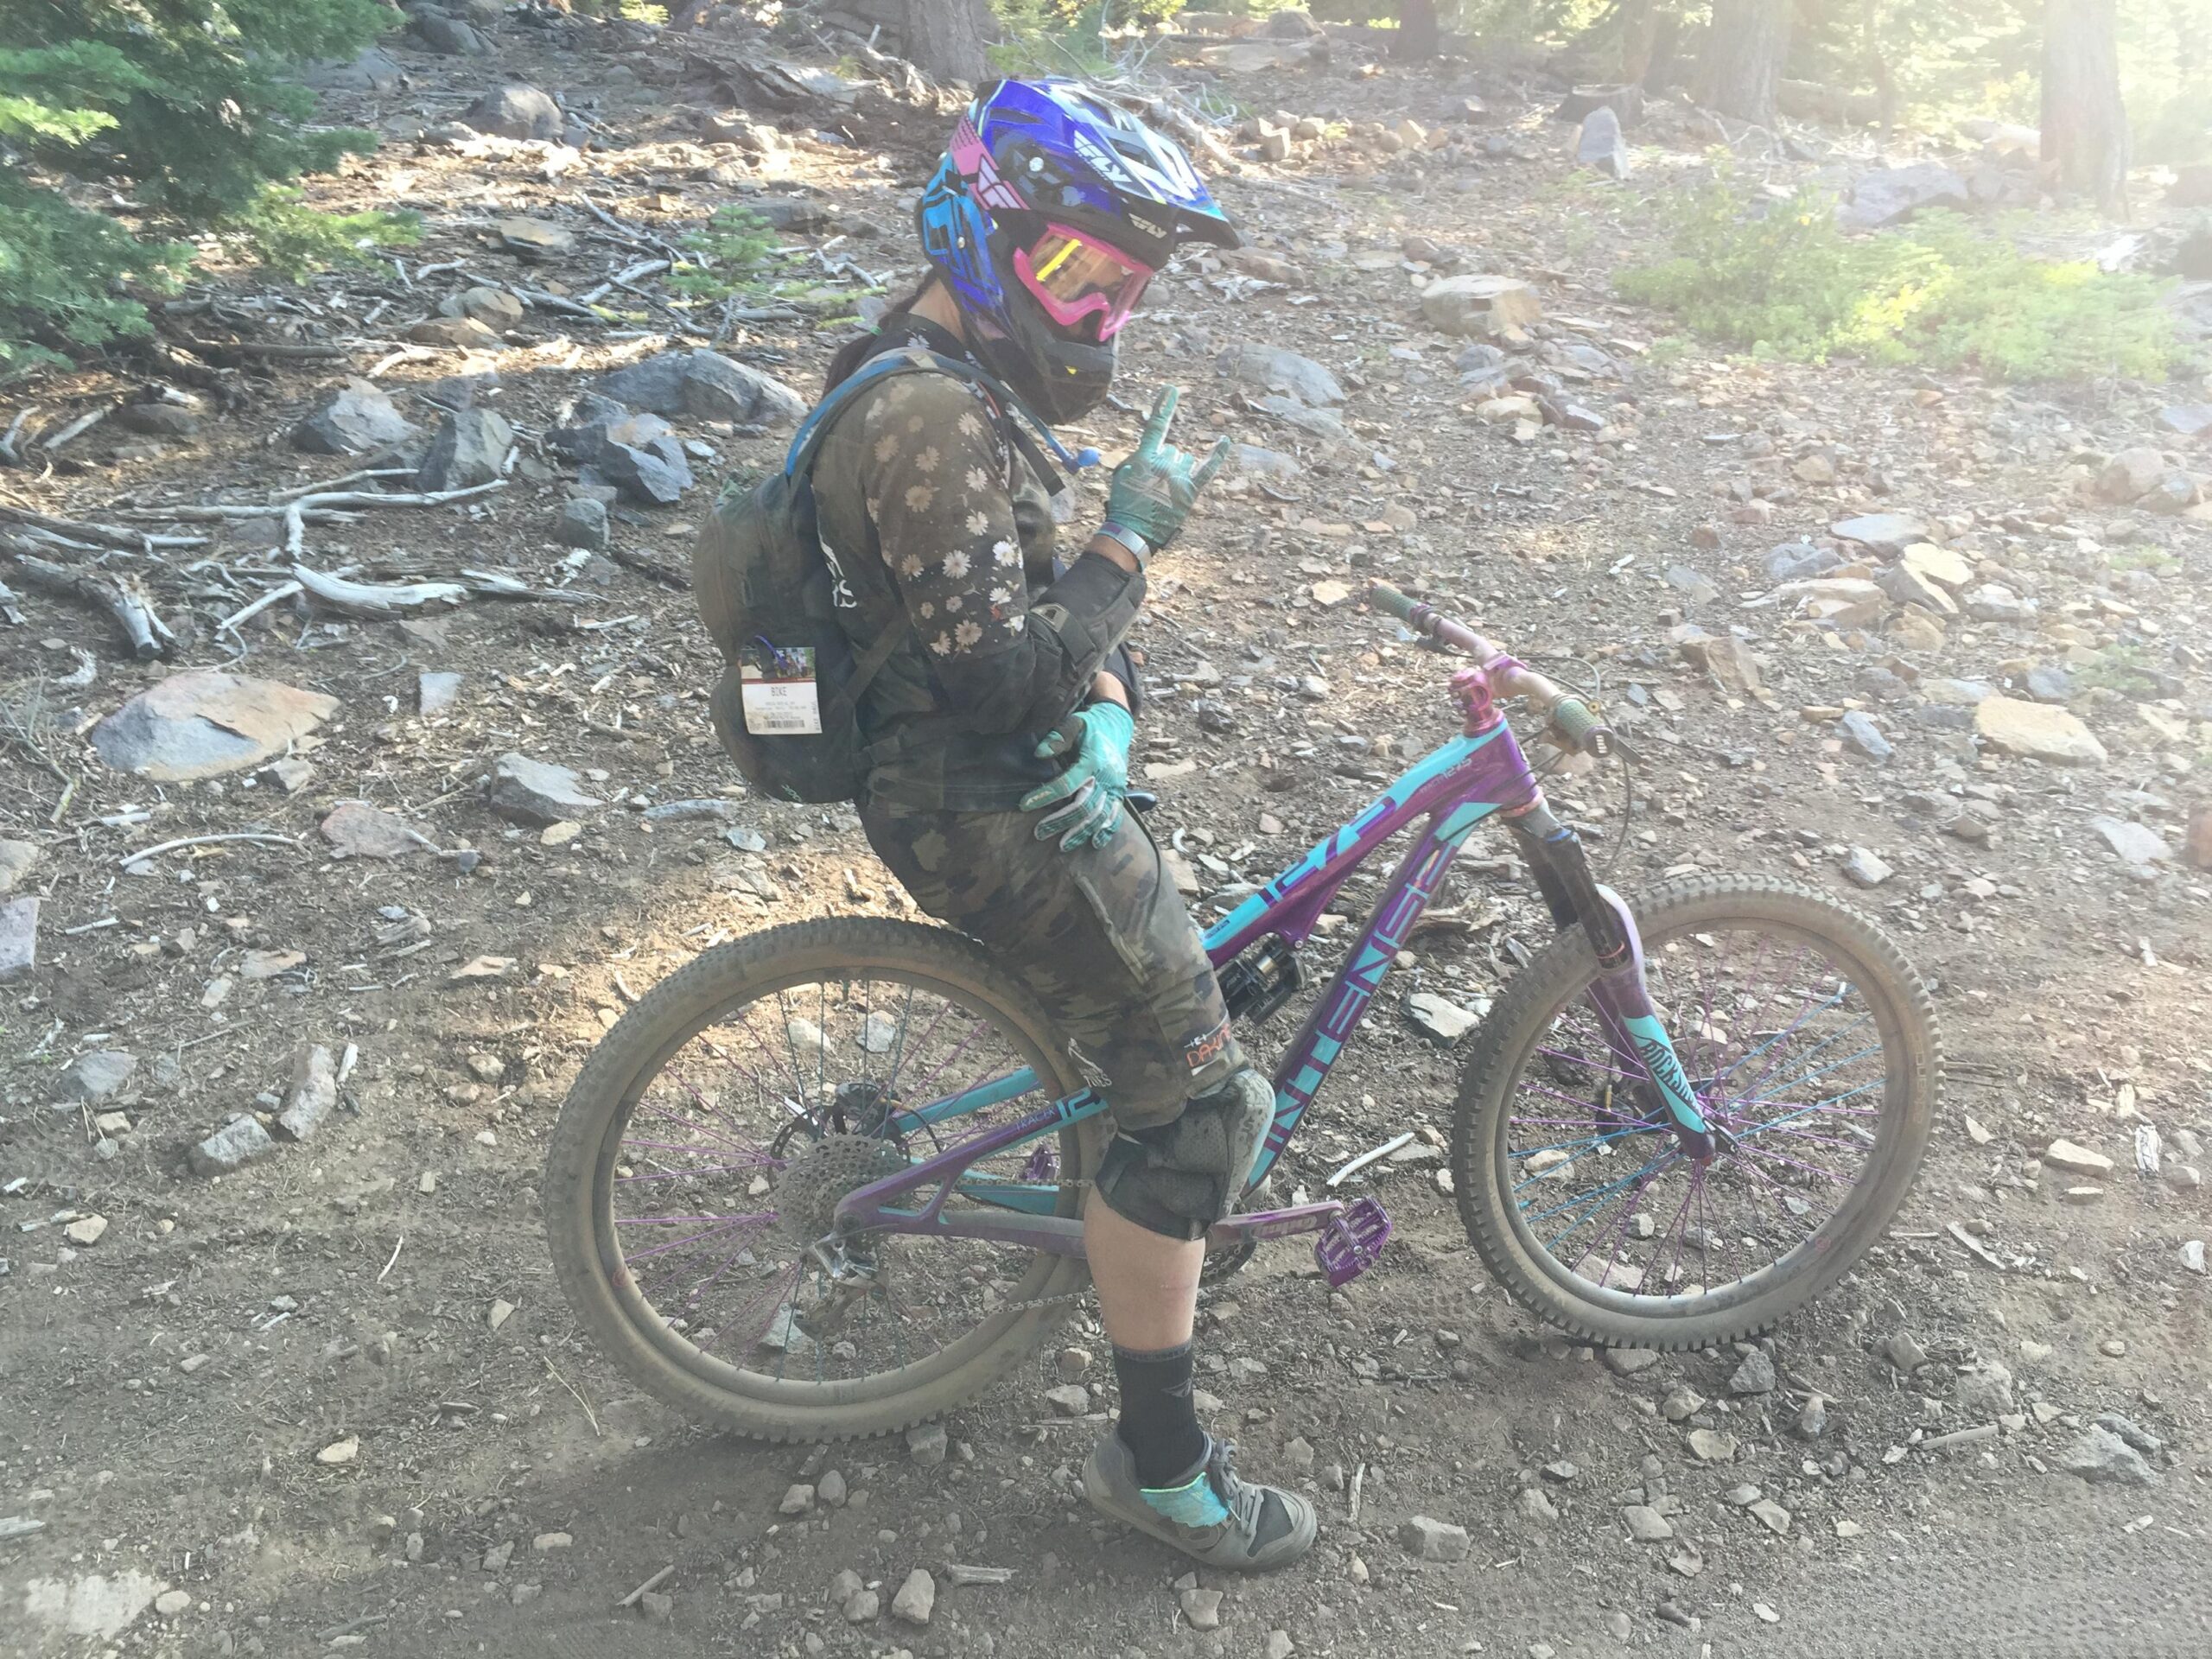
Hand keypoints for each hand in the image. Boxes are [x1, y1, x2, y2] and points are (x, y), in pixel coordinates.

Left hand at [1020, 702, 1134, 851]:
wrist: (1117, 725)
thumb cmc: (1091, 726)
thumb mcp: (1075, 723)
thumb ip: (1058, 738)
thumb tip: (1039, 755)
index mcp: (1092, 760)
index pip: (1066, 783)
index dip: (1044, 795)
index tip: (1024, 806)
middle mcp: (1105, 776)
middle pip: (1083, 805)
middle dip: (1061, 821)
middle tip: (1039, 833)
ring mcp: (1115, 787)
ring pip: (1099, 815)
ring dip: (1081, 832)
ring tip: (1063, 845)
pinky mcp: (1120, 792)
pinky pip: (1116, 815)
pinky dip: (1107, 831)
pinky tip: (1095, 844)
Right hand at [1103, 386, 1231, 554]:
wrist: (1133, 532)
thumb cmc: (1124, 504)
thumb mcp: (1121, 475)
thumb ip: (1137, 457)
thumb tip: (1156, 450)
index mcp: (1145, 458)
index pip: (1156, 426)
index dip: (1164, 407)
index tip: (1171, 390)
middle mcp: (1164, 464)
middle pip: (1171, 450)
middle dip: (1163, 462)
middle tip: (1152, 484)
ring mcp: (1179, 478)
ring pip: (1184, 460)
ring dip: (1177, 469)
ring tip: (1164, 489)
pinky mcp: (1190, 492)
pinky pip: (1207, 469)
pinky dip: (1217, 454)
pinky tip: (1224, 442)